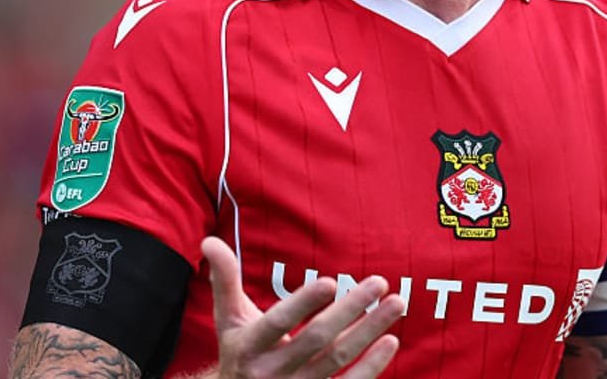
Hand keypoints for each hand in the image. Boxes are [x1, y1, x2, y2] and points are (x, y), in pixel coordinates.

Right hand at [201, 236, 404, 377]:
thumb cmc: (240, 352)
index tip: (331, 282)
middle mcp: (272, 373)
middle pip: (317, 340)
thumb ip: (225, 280)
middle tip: (378, 282)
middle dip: (350, 310)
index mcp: (249, 347)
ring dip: (369, 331)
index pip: (278, 323)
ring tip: (396, 304)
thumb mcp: (229, 319)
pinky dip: (372, 366)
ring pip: (338, 360)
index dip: (303, 304)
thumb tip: (210, 241)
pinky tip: (390, 340)